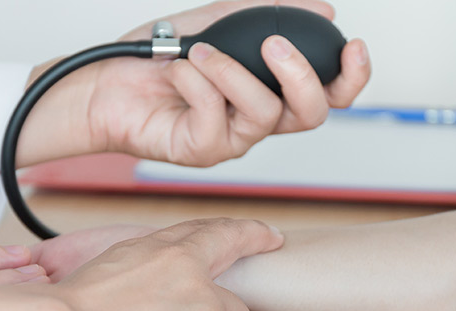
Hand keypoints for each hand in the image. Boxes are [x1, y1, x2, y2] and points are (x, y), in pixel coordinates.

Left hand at [17, 0, 370, 167]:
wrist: (102, 82)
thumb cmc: (157, 57)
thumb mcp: (217, 20)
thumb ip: (266, 12)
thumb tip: (324, 10)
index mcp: (269, 90)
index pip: (328, 94)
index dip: (352, 77)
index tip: (353, 46)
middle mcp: (257, 119)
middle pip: (312, 115)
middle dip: (299, 76)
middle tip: (273, 45)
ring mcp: (231, 139)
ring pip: (263, 115)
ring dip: (233, 73)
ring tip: (200, 52)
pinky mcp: (201, 151)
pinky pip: (216, 118)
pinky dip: (197, 84)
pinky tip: (176, 68)